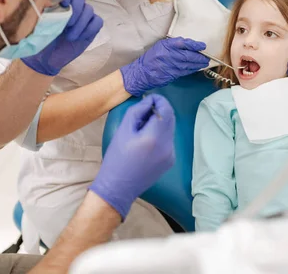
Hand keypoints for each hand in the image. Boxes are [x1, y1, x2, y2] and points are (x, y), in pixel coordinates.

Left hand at [22, 0, 102, 75]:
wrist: (47, 58)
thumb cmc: (41, 40)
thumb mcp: (38, 25)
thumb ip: (43, 12)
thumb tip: (46, 1)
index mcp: (58, 3)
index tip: (63, 5)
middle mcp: (72, 7)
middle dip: (76, 10)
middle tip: (67, 25)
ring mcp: (83, 17)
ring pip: (89, 10)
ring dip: (80, 24)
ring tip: (70, 37)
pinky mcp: (91, 28)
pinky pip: (98, 22)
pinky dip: (89, 29)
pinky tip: (80, 38)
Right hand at [89, 95, 175, 218]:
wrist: (118, 187)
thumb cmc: (117, 158)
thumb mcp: (123, 130)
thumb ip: (138, 111)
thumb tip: (150, 101)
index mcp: (155, 137)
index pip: (166, 109)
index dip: (159, 100)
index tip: (149, 99)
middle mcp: (168, 145)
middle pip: (171, 118)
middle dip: (160, 111)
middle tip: (144, 112)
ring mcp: (171, 155)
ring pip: (170, 129)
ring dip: (160, 123)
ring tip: (142, 128)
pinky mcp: (170, 161)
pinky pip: (168, 141)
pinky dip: (160, 135)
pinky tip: (146, 142)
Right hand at [120, 37, 209, 96]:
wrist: (141, 72)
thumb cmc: (151, 58)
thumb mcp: (160, 46)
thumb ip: (173, 44)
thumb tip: (188, 44)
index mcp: (166, 46)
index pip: (183, 43)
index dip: (195, 44)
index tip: (202, 46)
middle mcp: (169, 55)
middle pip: (188, 56)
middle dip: (199, 57)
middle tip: (206, 58)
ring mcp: (170, 66)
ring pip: (188, 65)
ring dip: (198, 65)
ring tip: (204, 63)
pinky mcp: (171, 75)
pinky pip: (184, 72)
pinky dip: (192, 70)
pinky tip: (196, 69)